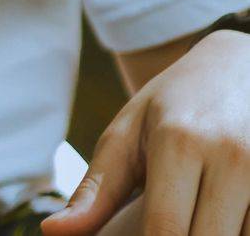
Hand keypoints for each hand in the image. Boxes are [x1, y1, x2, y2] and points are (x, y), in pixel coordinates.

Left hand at [41, 31, 249, 235]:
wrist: (236, 66)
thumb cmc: (172, 104)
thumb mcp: (127, 134)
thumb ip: (95, 191)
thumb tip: (52, 233)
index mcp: (179, 141)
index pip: (164, 231)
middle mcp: (229, 156)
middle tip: (157, 224)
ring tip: (186, 216)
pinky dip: (235, 232)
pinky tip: (213, 218)